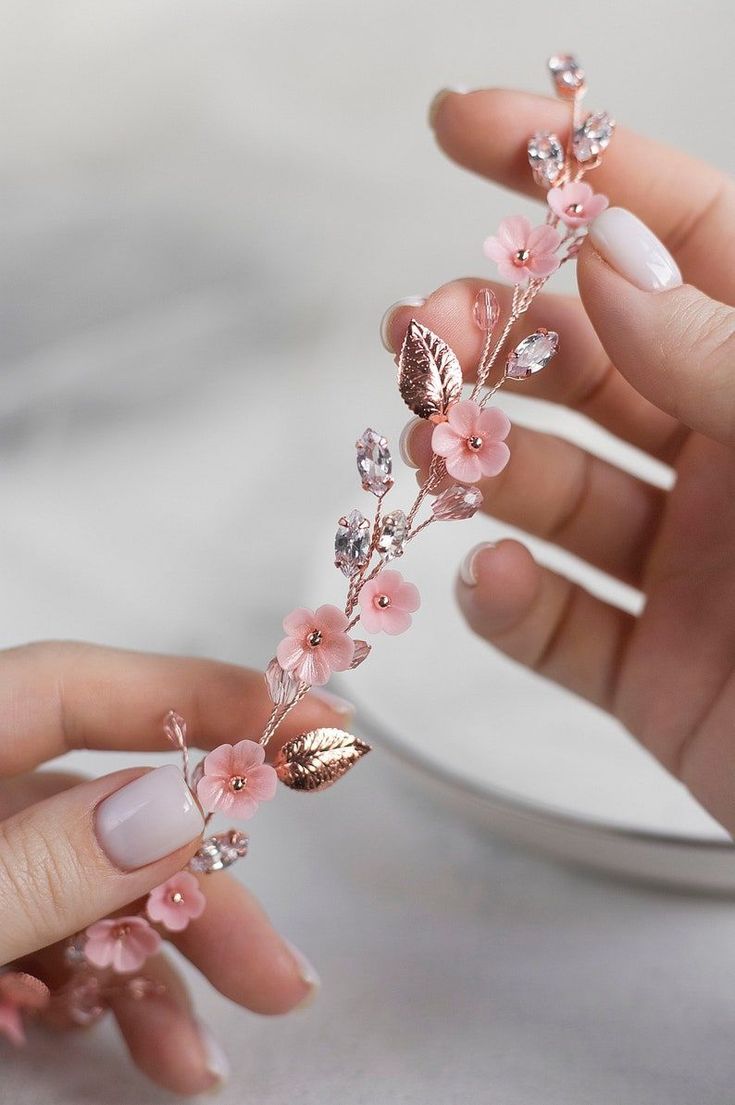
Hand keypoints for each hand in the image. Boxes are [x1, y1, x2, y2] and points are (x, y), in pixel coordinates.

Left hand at [0, 641, 348, 1093]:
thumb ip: (40, 866)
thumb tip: (182, 809)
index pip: (87, 687)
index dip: (205, 693)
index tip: (315, 721)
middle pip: (107, 815)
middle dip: (200, 897)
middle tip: (284, 972)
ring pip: (87, 894)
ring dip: (154, 971)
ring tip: (198, 1064)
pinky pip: (47, 944)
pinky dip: (93, 992)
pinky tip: (122, 1041)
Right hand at [382, 88, 734, 833]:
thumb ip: (729, 354)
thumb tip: (609, 265)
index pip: (678, 237)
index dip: (573, 172)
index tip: (464, 128)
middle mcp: (733, 461)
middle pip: (584, 361)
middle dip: (492, 334)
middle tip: (422, 336)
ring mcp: (690, 569)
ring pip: (551, 489)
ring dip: (477, 463)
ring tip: (432, 454)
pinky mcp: (655, 674)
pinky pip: (557, 625)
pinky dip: (508, 603)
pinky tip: (491, 582)